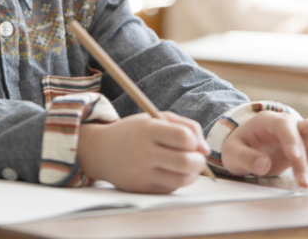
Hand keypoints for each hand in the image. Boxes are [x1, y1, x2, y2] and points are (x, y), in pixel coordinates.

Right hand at [77, 112, 209, 192]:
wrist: (101, 150)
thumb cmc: (134, 132)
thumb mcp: (155, 118)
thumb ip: (186, 126)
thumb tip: (206, 150)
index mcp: (147, 129)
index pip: (183, 137)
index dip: (194, 140)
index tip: (190, 141)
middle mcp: (143, 151)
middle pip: (186, 162)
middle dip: (199, 161)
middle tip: (197, 157)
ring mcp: (141, 172)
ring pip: (182, 179)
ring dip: (193, 173)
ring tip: (187, 165)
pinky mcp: (142, 188)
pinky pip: (171, 189)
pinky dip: (178, 181)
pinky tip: (173, 172)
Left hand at [221, 111, 307, 187]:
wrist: (242, 147)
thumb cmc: (237, 147)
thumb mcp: (232, 153)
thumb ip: (245, 158)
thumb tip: (264, 165)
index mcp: (266, 121)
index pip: (283, 126)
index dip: (291, 141)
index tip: (294, 157)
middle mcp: (284, 123)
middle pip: (306, 128)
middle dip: (307, 155)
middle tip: (302, 180)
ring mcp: (295, 131)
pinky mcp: (304, 143)